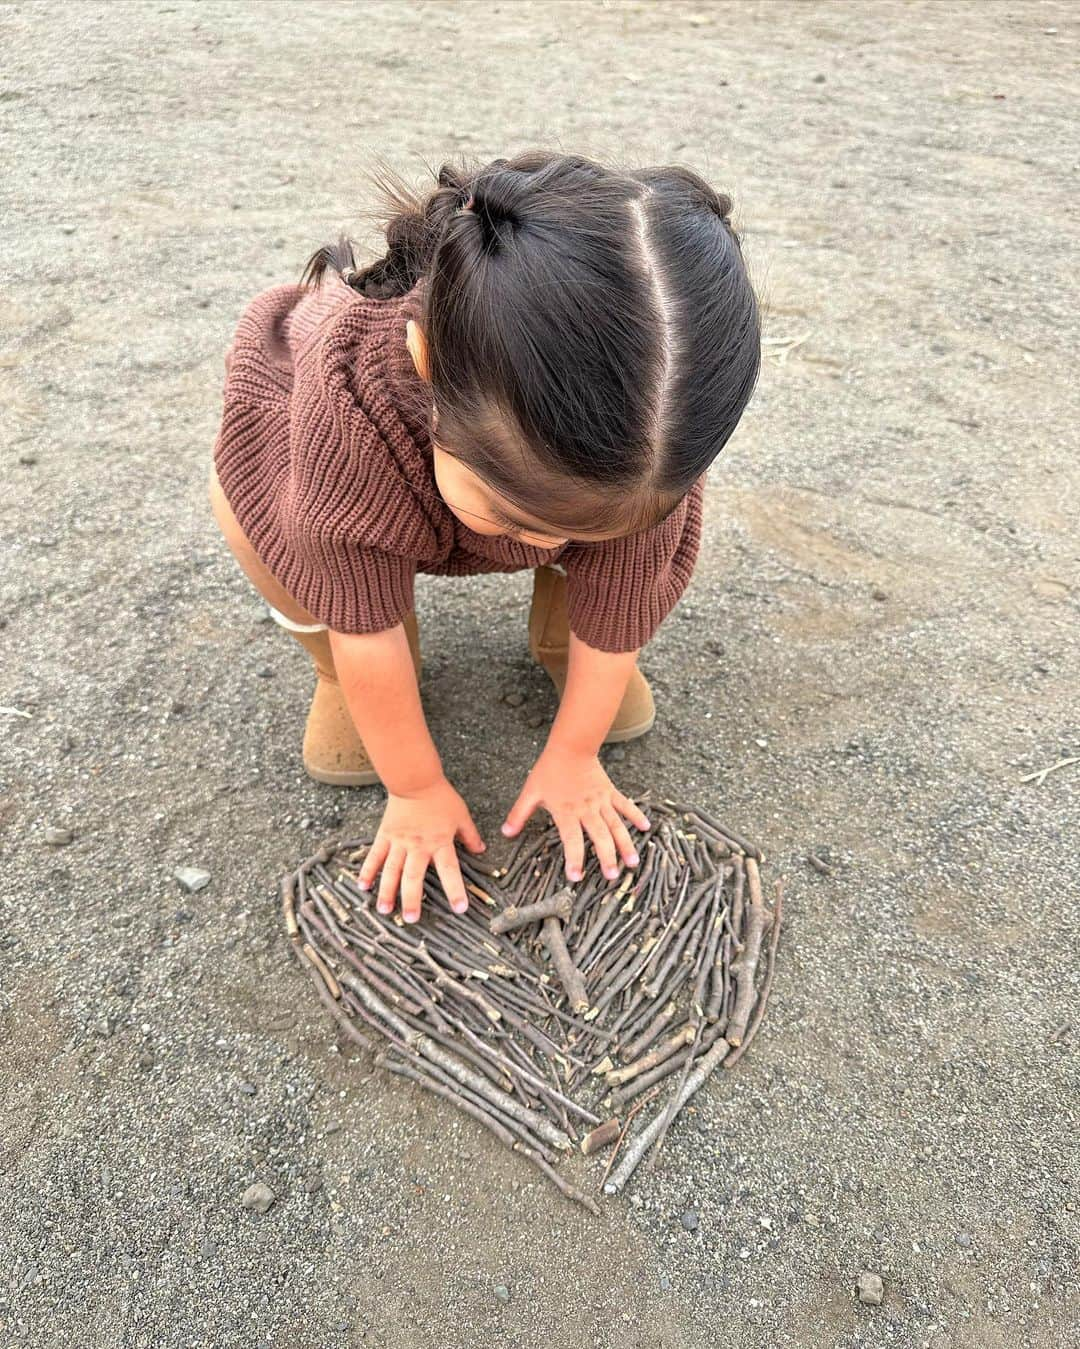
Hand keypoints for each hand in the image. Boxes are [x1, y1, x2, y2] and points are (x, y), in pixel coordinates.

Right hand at [357, 778, 485, 922]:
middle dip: (412, 899)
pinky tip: (363, 886)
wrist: (415, 780)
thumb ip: (470, 835)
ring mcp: (399, 842)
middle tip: (411, 919)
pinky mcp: (385, 836)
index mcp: (440, 843)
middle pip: (414, 877)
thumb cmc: (440, 798)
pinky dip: (368, 870)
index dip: (455, 890)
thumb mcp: (461, 816)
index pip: (450, 871)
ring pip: (391, 870)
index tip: (459, 909)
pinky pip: (375, 856)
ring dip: (387, 891)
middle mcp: (418, 847)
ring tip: (384, 910)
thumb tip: (481, 850)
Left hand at [501, 746, 649, 882]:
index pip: (571, 839)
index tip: (576, 877)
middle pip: (599, 836)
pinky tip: (646, 828)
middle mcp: (586, 809)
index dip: (574, 859)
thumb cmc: (549, 770)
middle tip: (612, 876)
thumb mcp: (530, 792)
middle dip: (607, 857)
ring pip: (616, 825)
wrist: (570, 746)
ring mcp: (601, 801)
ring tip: (633, 862)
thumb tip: (505, 833)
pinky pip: (625, 805)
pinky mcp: (610, 792)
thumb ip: (519, 814)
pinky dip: (636, 815)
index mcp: (566, 812)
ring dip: (625, 843)